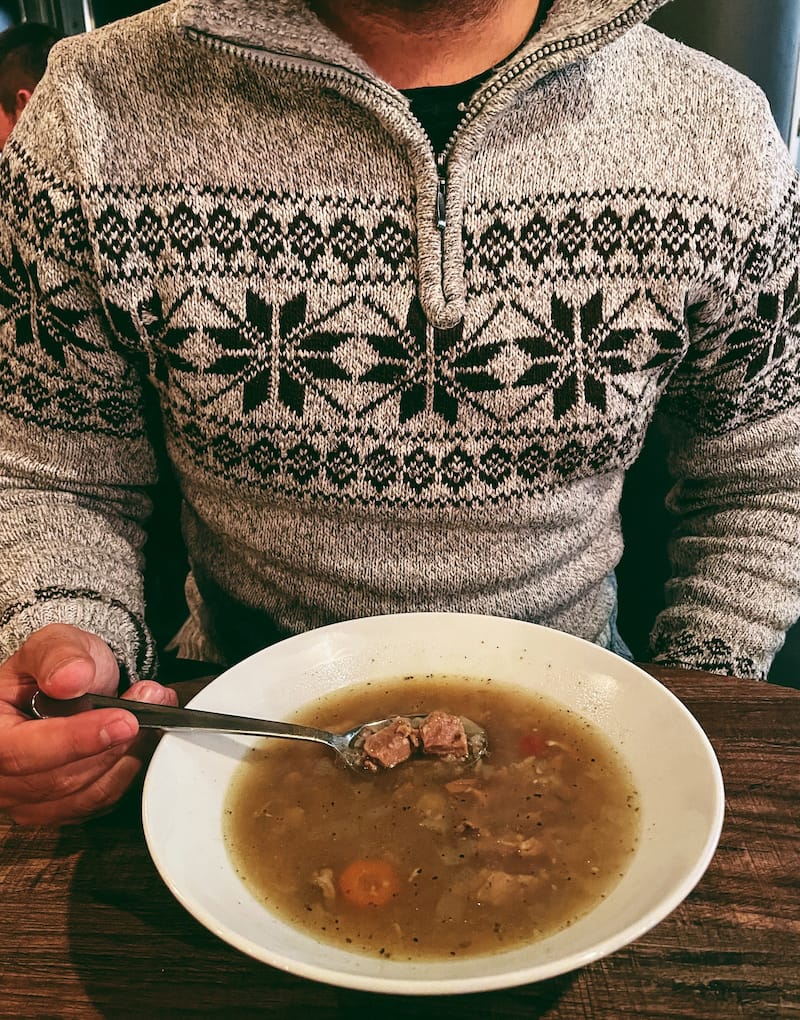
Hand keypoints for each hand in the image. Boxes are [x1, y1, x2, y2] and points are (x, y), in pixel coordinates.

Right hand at [0, 623, 176, 825]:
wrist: (65, 687)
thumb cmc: (52, 669)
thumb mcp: (53, 643)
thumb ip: (58, 655)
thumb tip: (70, 678)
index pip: (22, 752)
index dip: (76, 740)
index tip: (124, 721)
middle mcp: (0, 776)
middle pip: (62, 778)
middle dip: (116, 741)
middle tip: (151, 701)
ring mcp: (25, 799)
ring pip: (87, 793)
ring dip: (129, 753)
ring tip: (149, 711)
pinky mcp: (57, 809)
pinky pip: (100, 800)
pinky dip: (128, 768)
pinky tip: (138, 738)